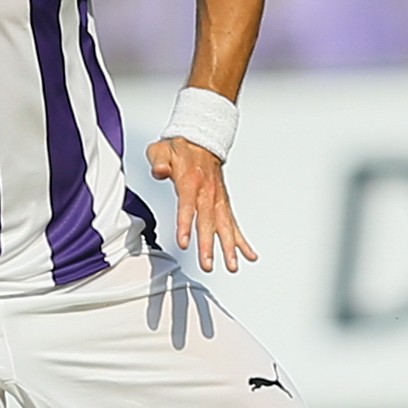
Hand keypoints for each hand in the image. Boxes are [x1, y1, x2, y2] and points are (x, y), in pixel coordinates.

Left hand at [146, 136, 257, 272]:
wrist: (201, 140)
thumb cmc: (179, 148)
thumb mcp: (162, 150)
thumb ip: (160, 161)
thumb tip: (160, 171)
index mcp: (191, 181)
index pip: (187, 206)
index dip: (185, 225)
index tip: (184, 242)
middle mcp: (207, 192)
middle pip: (208, 222)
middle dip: (208, 245)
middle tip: (207, 264)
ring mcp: (217, 199)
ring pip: (225, 226)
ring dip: (228, 247)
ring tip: (232, 266)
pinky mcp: (223, 203)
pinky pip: (233, 223)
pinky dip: (241, 240)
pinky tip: (248, 255)